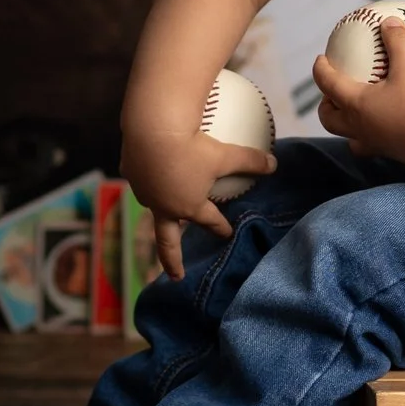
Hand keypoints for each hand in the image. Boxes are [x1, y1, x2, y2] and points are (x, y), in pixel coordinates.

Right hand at [120, 125, 275, 279]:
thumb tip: (275, 163)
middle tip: (175, 276)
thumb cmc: (193, 147)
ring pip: (154, 206)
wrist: (152, 128)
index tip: (227, 233)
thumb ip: (251, 161)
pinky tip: (150, 170)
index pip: (210, 221)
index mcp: (189, 206)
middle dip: (171, 261)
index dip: (220, 227)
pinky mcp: (129, 173)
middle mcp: (164, 206)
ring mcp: (144, 192)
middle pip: (167, 240)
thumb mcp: (226, 155)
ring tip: (163, 207)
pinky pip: (141, 179)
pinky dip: (148, 178)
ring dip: (159, 212)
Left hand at [314, 17, 404, 166]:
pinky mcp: (390, 154)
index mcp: (355, 103)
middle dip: (327, 105)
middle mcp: (358, 126)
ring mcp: (373, 143)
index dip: (321, 70)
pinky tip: (387, 129)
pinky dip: (373, 138)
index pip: (328, 84)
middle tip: (332, 94)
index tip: (321, 60)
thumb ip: (398, 42)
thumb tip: (390, 21)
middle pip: (329, 119)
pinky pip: (374, 147)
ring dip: (346, 126)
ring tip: (355, 116)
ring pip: (349, 138)